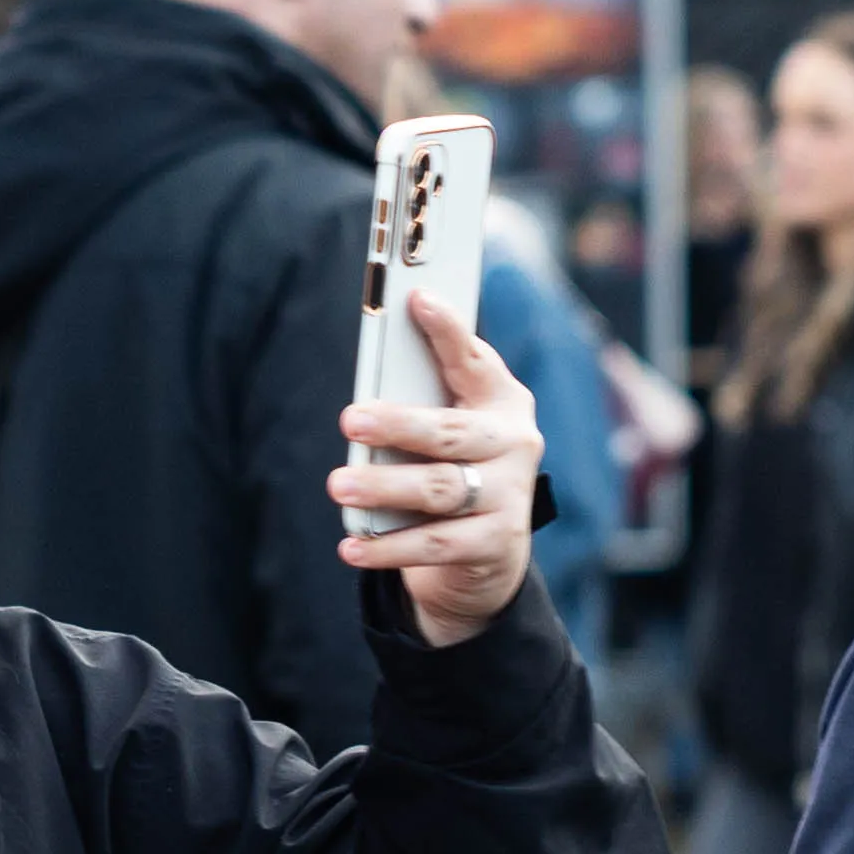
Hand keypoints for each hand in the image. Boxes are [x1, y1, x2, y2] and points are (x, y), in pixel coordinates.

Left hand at [331, 289, 540, 646]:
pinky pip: (435, 545)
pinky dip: (389, 548)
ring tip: (339, 487)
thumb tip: (362, 404)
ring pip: (440, 489)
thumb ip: (416, 410)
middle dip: (398, 424)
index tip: (418, 299)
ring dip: (385, 487)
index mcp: (502, 402)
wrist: (487, 553)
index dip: (449, 331)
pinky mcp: (497, 543)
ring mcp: (510, 494)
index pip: (475, 361)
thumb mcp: (442, 435)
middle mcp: (515, 443)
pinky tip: (352, 546)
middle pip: (450, 432)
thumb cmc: (452, 472)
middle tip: (350, 420)